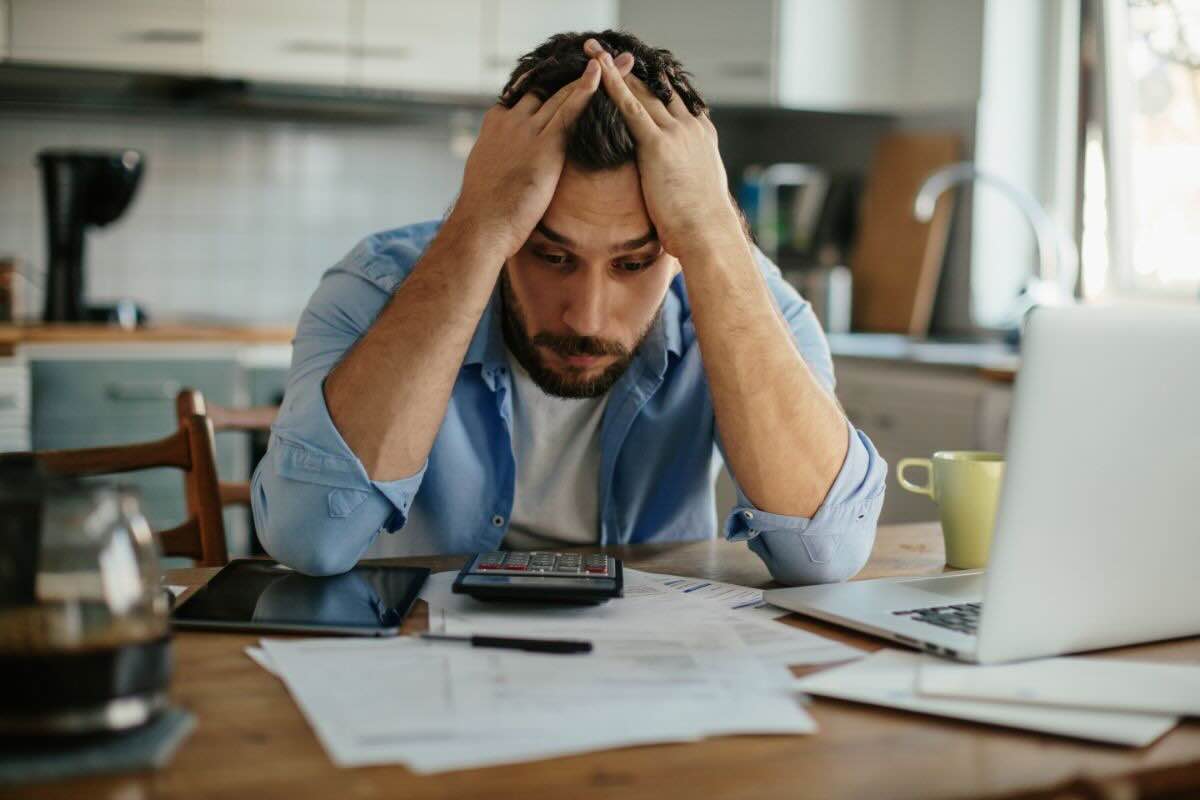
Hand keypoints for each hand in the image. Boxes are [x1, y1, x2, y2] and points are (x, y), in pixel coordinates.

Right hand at [448, 60, 601, 258]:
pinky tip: (602, 74)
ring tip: (619, 62)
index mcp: (496, 124)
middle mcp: (511, 120)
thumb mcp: (489, 172)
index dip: (553, 87)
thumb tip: (509, 163)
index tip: (572, 77)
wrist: (481, 225)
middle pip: (548, 87)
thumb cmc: (486, 210)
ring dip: (596, 75)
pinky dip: (586, 89)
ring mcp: (527, 129)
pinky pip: (569, 110)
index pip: (528, 96)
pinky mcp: (543, 144)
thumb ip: (503, 157)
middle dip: (578, 72)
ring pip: (563, 93)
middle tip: (604, 56)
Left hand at [586, 40, 741, 260]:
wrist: (708, 232)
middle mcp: (691, 126)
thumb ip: (688, 176)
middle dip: (634, 70)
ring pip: (642, 91)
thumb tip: (680, 184)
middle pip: (658, 89)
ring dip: (616, 69)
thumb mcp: (700, 191)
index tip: (640, 70)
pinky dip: (612, 85)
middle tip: (612, 51)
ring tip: (595, 51)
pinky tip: (598, 69)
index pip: (676, 102)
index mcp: (701, 136)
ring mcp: (676, 132)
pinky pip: (630, 107)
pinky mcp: (658, 143)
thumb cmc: (702, 224)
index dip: (655, 85)